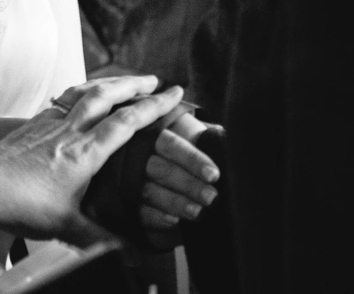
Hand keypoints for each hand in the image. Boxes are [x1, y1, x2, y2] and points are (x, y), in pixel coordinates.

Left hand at [0, 76, 184, 247]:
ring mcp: (49, 123)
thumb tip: (129, 250)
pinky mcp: (33, 123)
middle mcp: (69, 131)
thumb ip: (100, 237)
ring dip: (108, 83)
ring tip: (125, 81)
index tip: (175, 95)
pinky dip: (82, 91)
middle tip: (156, 80)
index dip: (155, 106)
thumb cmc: (20, 208)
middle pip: (106, 95)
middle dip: (135, 84)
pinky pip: (64, 99)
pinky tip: (83, 95)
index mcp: (84, 154)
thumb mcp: (66, 228)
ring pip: (84, 92)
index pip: (127, 122)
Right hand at [140, 111, 219, 240]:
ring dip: (175, 202)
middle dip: (188, 185)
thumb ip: (204, 137)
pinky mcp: (126, 201)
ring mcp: (129, 177)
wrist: (155, 156)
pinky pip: (138, 210)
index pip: (171, 144)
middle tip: (211, 197)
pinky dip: (156, 217)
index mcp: (154, 130)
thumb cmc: (183, 142)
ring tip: (198, 212)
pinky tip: (174, 221)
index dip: (192, 160)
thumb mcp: (190, 131)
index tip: (213, 175)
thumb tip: (227, 145)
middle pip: (161, 169)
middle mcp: (137, 153)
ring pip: (150, 190)